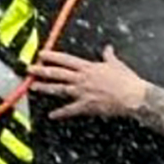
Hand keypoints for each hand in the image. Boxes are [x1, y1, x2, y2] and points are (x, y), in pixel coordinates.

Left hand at [32, 44, 149, 119]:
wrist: (134, 96)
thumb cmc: (127, 80)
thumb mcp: (117, 64)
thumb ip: (109, 56)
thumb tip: (108, 48)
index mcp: (89, 68)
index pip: (66, 59)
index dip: (52, 56)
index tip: (41, 54)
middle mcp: (82, 79)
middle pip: (57, 73)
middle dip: (41, 71)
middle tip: (29, 69)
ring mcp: (83, 92)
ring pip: (59, 89)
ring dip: (45, 88)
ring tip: (33, 87)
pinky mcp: (87, 105)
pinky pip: (71, 110)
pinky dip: (60, 113)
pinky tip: (51, 115)